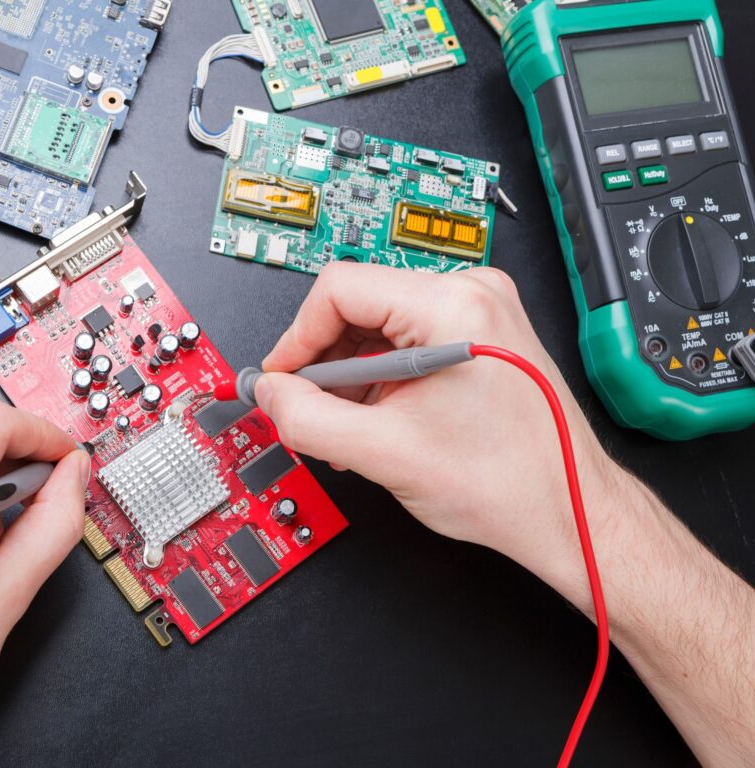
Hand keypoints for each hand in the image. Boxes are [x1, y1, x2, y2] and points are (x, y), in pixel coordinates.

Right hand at [255, 262, 622, 591]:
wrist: (567, 511)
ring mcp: (480, 313)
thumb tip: (272, 394)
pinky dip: (380, 377)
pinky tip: (373, 418)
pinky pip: (407, 340)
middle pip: (358, 305)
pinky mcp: (480, 335)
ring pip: (379, 326)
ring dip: (350, 375)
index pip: (338, 289)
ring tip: (347, 426)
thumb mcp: (383, 453)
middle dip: (325, 364)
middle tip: (308, 409)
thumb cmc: (508, 483)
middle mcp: (472, 295)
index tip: (283, 379)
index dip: (297, 339)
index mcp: (453, 306)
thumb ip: (308, 420)